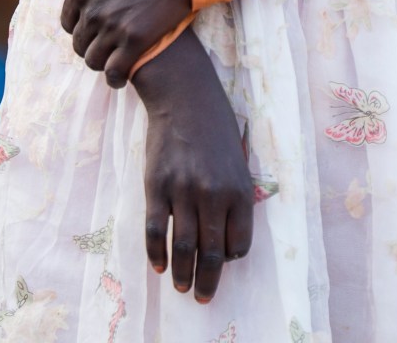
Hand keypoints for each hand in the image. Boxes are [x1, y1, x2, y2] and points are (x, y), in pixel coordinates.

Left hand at [40, 0, 193, 86]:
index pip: (68, 23)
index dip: (83, 26)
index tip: (98, 25)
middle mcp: (92, 10)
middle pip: (80, 43)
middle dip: (92, 44)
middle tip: (111, 43)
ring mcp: (114, 27)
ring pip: (94, 60)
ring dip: (103, 62)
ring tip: (116, 59)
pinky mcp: (136, 40)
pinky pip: (115, 72)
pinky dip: (116, 78)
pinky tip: (123, 77)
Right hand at [131, 31, 254, 301]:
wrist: (186, 99)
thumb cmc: (216, 131)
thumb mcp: (238, 163)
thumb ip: (234, 199)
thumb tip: (225, 240)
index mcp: (240, 190)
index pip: (239, 244)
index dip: (231, 258)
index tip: (222, 261)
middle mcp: (214, 194)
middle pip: (211, 253)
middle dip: (207, 281)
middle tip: (202, 297)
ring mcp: (183, 191)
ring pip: (184, 247)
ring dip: (184, 274)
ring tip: (183, 288)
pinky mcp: (156, 186)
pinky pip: (156, 230)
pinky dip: (157, 253)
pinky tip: (160, 266)